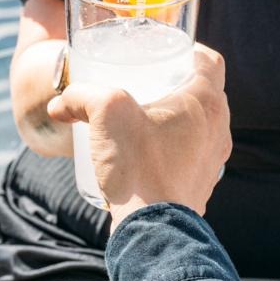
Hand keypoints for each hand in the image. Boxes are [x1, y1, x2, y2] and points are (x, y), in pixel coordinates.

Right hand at [47, 44, 230, 219]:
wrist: (152, 229)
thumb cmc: (138, 165)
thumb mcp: (105, 113)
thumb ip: (81, 97)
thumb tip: (60, 103)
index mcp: (207, 103)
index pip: (211, 61)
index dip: (191, 50)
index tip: (167, 53)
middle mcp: (219, 129)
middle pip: (205, 93)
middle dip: (178, 84)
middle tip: (148, 82)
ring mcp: (213, 160)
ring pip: (200, 126)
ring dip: (176, 118)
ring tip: (144, 119)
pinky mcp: (201, 185)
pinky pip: (192, 155)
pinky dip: (174, 148)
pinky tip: (144, 154)